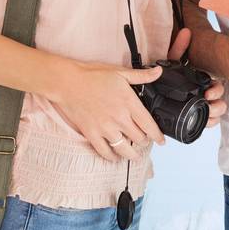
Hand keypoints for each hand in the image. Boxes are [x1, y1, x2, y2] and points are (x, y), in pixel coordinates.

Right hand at [45, 60, 167, 161]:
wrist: (67, 82)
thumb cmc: (92, 76)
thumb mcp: (120, 72)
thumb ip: (142, 76)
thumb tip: (159, 72)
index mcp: (129, 103)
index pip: (149, 125)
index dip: (157, 136)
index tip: (161, 141)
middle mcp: (119, 118)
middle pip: (138, 138)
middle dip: (144, 142)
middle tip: (145, 142)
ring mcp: (104, 127)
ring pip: (124, 148)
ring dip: (131, 153)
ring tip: (134, 155)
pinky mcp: (91, 133)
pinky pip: (104, 151)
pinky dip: (111, 157)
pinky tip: (115, 157)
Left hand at [166, 27, 225, 128]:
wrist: (146, 97)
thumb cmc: (161, 79)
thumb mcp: (170, 64)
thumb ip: (178, 48)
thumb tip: (186, 32)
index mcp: (201, 83)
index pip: (217, 86)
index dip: (217, 90)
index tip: (208, 93)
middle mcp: (204, 96)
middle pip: (220, 102)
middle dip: (218, 105)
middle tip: (208, 104)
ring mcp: (199, 109)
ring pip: (216, 114)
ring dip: (215, 115)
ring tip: (207, 116)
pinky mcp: (193, 120)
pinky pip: (206, 124)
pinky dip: (208, 124)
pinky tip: (204, 123)